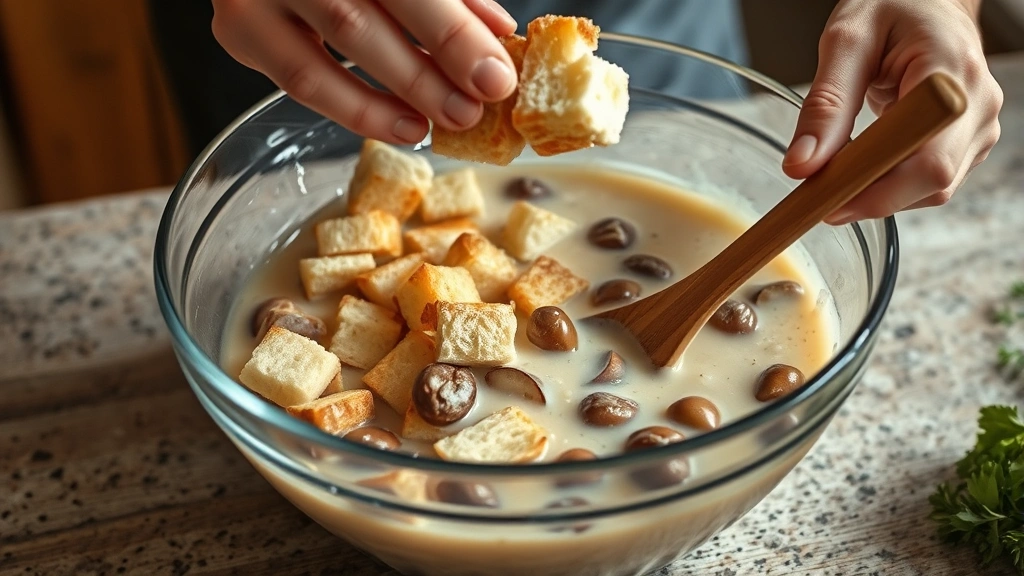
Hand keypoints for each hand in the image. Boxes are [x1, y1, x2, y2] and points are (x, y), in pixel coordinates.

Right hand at [211, 0, 518, 143]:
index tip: (495, 78)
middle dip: (423, 77)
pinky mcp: (240, 30)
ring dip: (385, 104)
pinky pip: (297, 82)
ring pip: (317, 66)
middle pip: (356, 25)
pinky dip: (354, 110)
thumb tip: (497, 35)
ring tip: (434, 127)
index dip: (452, 34)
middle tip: (469, 113)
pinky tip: (400, 124)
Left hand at [782, 0, 1002, 223]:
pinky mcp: (968, 142)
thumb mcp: (845, 43)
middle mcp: (976, 107)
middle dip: (870, 197)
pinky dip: (890, 183)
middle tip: (818, 196)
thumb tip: (802, 165)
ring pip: (930, 190)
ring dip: (878, 192)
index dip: (879, 192)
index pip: (927, 159)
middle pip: (931, 183)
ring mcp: (978, 128)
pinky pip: (929, 182)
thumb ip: (825, 104)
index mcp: (952, 76)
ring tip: (836, 172)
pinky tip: (861, 165)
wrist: (927, 2)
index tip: (828, 201)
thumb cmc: (891, 9)